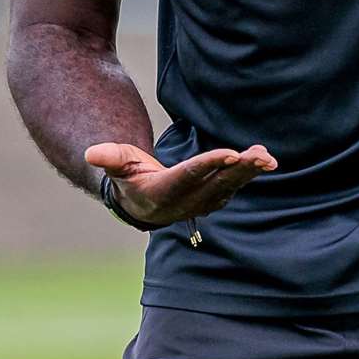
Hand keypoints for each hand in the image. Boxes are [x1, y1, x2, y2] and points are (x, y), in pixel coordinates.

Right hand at [84, 142, 276, 226]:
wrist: (144, 204)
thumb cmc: (131, 177)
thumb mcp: (119, 166)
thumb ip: (110, 158)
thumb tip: (91, 153)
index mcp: (164, 191)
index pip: (190, 175)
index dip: (209, 165)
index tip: (230, 154)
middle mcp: (187, 200)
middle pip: (217, 182)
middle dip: (239, 169)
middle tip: (259, 155)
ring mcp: (202, 201)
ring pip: (229, 185)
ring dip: (249, 171)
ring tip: (267, 157)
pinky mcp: (213, 198)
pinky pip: (234, 185)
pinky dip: (249, 173)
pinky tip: (264, 160)